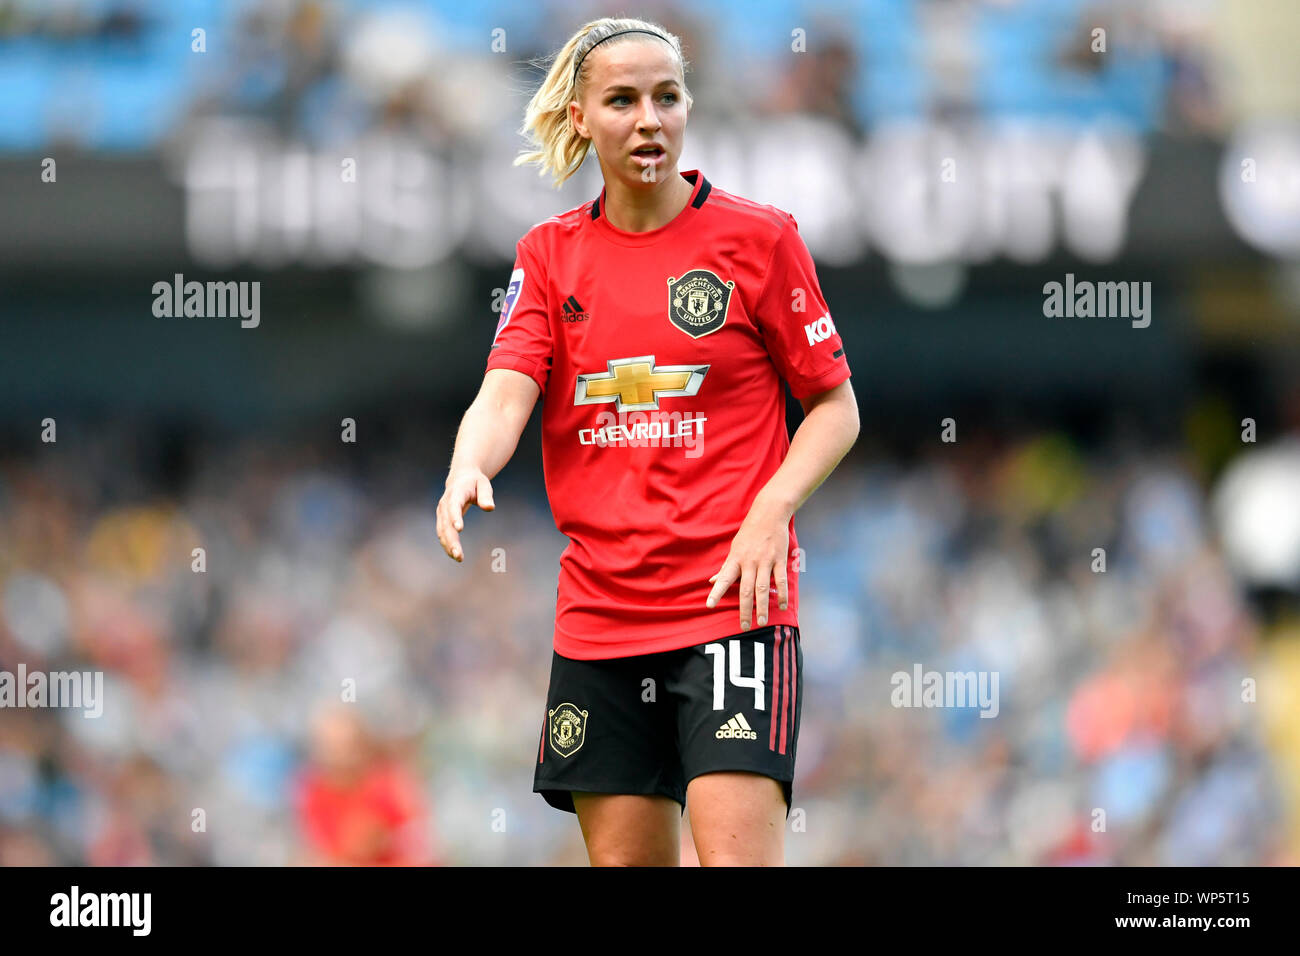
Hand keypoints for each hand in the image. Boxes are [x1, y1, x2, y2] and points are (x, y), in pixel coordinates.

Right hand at [437, 468, 494, 561]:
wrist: (461, 479)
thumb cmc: (475, 482)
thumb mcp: (484, 484)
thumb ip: (486, 496)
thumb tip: (490, 508)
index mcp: (456, 493)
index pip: (454, 505)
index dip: (455, 517)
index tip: (459, 529)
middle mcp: (445, 503)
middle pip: (446, 523)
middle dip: (451, 539)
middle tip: (458, 554)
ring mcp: (441, 512)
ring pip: (442, 531)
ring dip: (448, 545)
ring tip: (458, 558)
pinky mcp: (442, 519)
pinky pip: (442, 533)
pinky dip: (447, 544)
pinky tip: (455, 555)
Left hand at [705, 496, 790, 629]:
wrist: (769, 513)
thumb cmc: (749, 533)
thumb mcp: (734, 548)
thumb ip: (726, 567)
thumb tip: (712, 581)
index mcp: (735, 559)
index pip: (724, 578)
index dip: (716, 592)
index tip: (709, 605)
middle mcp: (749, 562)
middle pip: (745, 590)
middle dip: (744, 609)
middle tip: (744, 626)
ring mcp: (765, 561)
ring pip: (763, 588)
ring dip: (762, 607)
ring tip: (761, 622)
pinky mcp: (779, 559)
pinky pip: (780, 580)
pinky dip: (781, 594)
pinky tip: (781, 606)